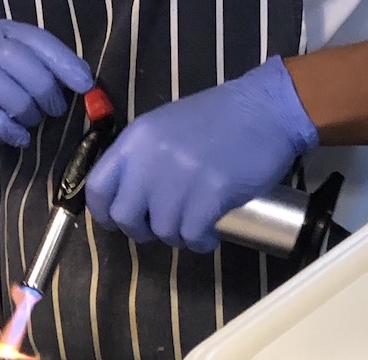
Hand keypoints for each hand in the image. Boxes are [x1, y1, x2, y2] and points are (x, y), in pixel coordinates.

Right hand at [0, 19, 92, 156]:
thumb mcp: (22, 77)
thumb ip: (47, 73)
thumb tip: (86, 85)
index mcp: (4, 32)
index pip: (38, 40)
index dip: (64, 62)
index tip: (86, 85)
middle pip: (19, 61)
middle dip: (45, 89)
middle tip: (55, 110)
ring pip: (1, 87)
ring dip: (26, 109)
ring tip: (33, 121)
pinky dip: (10, 130)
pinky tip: (21, 137)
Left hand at [85, 56, 318, 252]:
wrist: (270, 109)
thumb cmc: (221, 121)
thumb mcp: (168, 130)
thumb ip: (143, 161)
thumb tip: (129, 201)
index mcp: (136, 140)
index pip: (97, 187)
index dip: (104, 213)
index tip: (120, 221)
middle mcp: (150, 158)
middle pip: (125, 217)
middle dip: (142, 230)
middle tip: (163, 225)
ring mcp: (179, 176)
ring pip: (161, 230)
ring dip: (179, 235)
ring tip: (197, 222)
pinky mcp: (209, 194)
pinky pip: (191, 236)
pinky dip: (201, 242)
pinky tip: (211, 232)